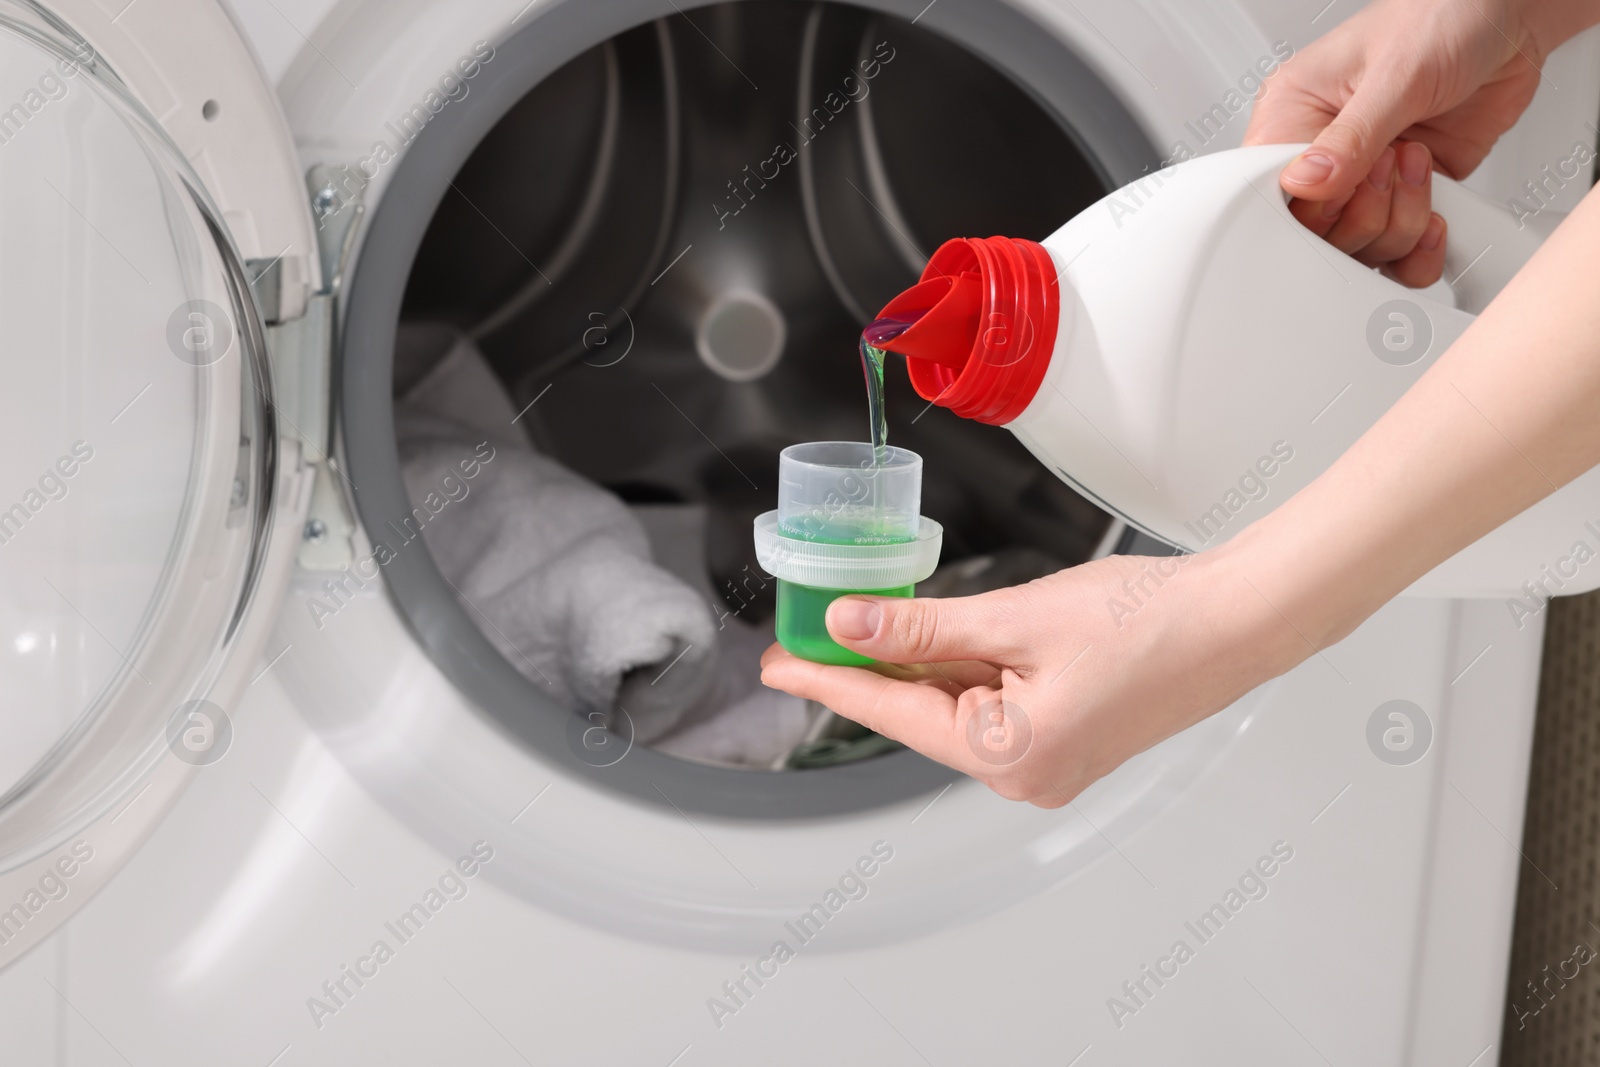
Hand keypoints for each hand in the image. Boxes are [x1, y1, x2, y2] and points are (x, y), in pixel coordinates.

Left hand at [759, 551, 1306, 805]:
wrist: (1238, 619)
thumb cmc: (1150, 621)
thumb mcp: (1017, 617)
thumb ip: (926, 626)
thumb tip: (851, 623)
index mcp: (1013, 756)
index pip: (894, 713)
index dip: (830, 682)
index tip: (780, 665)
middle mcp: (1026, 774)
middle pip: (921, 715)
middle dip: (867, 669)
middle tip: (807, 635)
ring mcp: (1048, 760)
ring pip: (954, 706)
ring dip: (913, 664)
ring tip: (862, 622)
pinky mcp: (1065, 736)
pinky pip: (990, 704)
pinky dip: (957, 668)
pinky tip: (929, 635)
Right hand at [1243, 0, 1549, 284]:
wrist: (1509, 18)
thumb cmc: (1443, 16)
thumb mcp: (1394, 74)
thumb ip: (1352, 137)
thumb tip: (1306, 182)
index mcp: (1293, 115)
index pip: (1270, 190)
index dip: (1310, 204)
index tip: (1347, 186)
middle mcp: (1324, 156)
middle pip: (1315, 234)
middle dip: (1365, 212)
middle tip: (1392, 163)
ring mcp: (1365, 183)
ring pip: (1360, 250)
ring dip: (1401, 221)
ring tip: (1420, 165)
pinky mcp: (1403, 200)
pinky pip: (1399, 257)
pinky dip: (1421, 250)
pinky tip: (1434, 214)